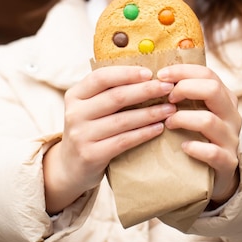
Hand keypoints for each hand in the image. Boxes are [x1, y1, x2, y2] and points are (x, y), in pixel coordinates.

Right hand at [43, 66, 175, 213]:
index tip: (150, 73)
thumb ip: (109, 92)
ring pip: (122, 120)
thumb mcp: (90, 108)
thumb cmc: (89, 131)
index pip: (101, 77)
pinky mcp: (91, 155)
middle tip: (168, 88)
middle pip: (115, 97)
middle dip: (146, 91)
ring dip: (150, 113)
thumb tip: (147, 75)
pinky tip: (159, 128)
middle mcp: (74, 113)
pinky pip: (123, 141)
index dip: (126, 73)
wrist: (70, 168)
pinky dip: (144, 133)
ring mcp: (81, 135)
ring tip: (170, 109)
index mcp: (75, 95)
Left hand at [157, 64, 241, 204]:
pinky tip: (183, 146)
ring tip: (168, 123)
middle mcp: (231, 115)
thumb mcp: (198, 111)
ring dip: (183, 119)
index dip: (182, 71)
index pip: (207, 74)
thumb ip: (185, 95)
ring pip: (209, 120)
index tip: (161, 76)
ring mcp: (231, 139)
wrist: (219, 172)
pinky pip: (213, 152)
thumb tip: (153, 77)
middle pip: (213, 90)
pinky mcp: (228, 162)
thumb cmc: (200, 135)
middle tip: (167, 98)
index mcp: (224, 98)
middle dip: (185, 89)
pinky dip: (195, 148)